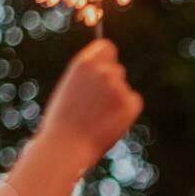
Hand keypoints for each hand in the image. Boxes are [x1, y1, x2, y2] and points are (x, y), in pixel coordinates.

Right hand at [42, 39, 142, 157]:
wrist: (65, 148)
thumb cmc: (60, 126)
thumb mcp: (68, 91)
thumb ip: (86, 78)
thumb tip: (102, 75)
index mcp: (83, 64)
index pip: (107, 47)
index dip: (107, 58)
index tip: (107, 68)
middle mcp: (103, 70)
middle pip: (117, 69)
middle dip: (111, 84)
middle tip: (96, 107)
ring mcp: (118, 86)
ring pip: (124, 88)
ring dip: (116, 100)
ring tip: (97, 119)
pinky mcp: (130, 103)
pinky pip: (134, 103)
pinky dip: (126, 113)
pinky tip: (108, 125)